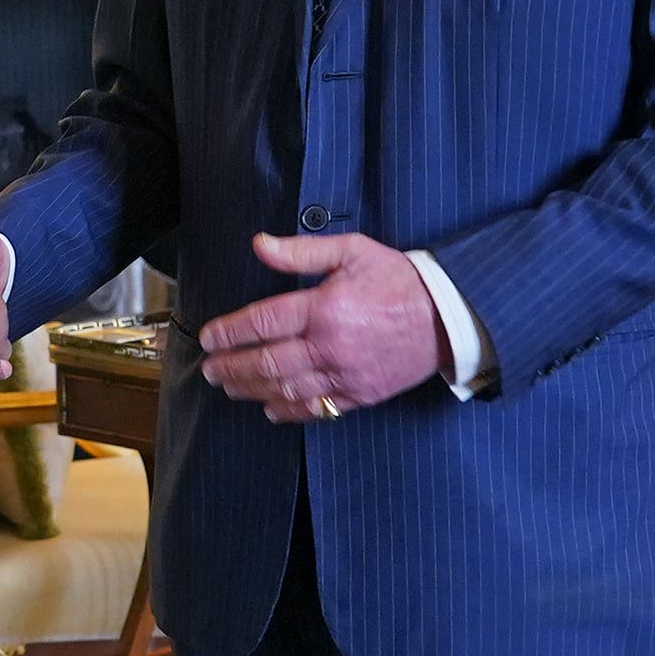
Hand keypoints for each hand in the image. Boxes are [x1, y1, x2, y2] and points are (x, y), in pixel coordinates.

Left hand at [198, 230, 443, 422]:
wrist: (446, 317)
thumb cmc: (398, 280)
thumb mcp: (352, 251)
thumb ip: (302, 251)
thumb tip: (259, 244)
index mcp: (324, 308)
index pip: (262, 322)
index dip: (230, 331)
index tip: (208, 336)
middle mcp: (329, 346)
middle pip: (266, 362)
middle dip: (231, 366)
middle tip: (209, 369)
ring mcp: (343, 375)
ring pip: (285, 389)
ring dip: (251, 390)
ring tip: (228, 387)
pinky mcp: (359, 395)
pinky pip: (316, 409)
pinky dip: (288, 411)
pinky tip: (268, 408)